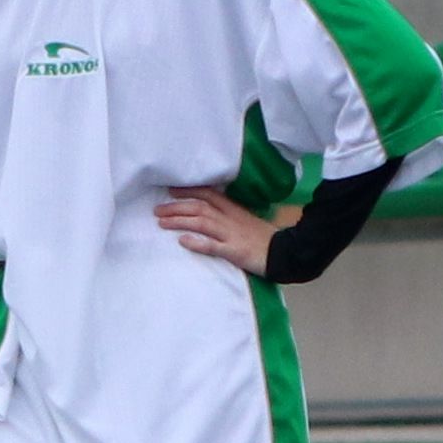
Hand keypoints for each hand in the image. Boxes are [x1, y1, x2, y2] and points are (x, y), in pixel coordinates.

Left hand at [154, 185, 276, 275]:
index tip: (170, 190)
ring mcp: (231, 234)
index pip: (208, 194)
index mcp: (233, 209)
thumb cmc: (264, 238)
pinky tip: (182, 241)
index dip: (188, 191)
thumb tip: (208, 211)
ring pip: (202, 222)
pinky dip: (197, 243)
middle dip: (176, 207)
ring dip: (180, 221)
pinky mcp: (234, 251)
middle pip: (199, 207)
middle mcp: (230, 218)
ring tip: (162, 222)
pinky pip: (212, 246)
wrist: (285, 252)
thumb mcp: (246, 220)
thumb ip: (228, 214)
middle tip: (157, 209)